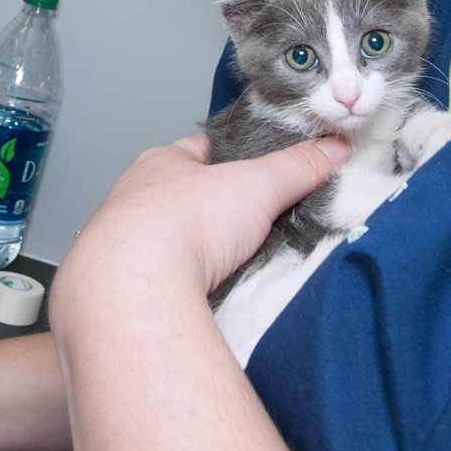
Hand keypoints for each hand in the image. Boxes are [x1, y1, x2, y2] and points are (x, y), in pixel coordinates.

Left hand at [52, 131, 347, 323]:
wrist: (134, 291)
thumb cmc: (179, 226)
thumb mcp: (256, 186)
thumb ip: (296, 168)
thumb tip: (330, 150)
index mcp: (160, 164)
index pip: (200, 153)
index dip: (230, 163)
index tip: (253, 177)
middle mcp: (133, 201)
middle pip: (179, 200)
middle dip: (208, 216)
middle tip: (242, 232)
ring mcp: (120, 246)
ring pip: (161, 244)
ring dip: (187, 256)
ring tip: (223, 271)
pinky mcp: (120, 290)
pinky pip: (152, 284)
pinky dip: (173, 290)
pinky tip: (195, 301)